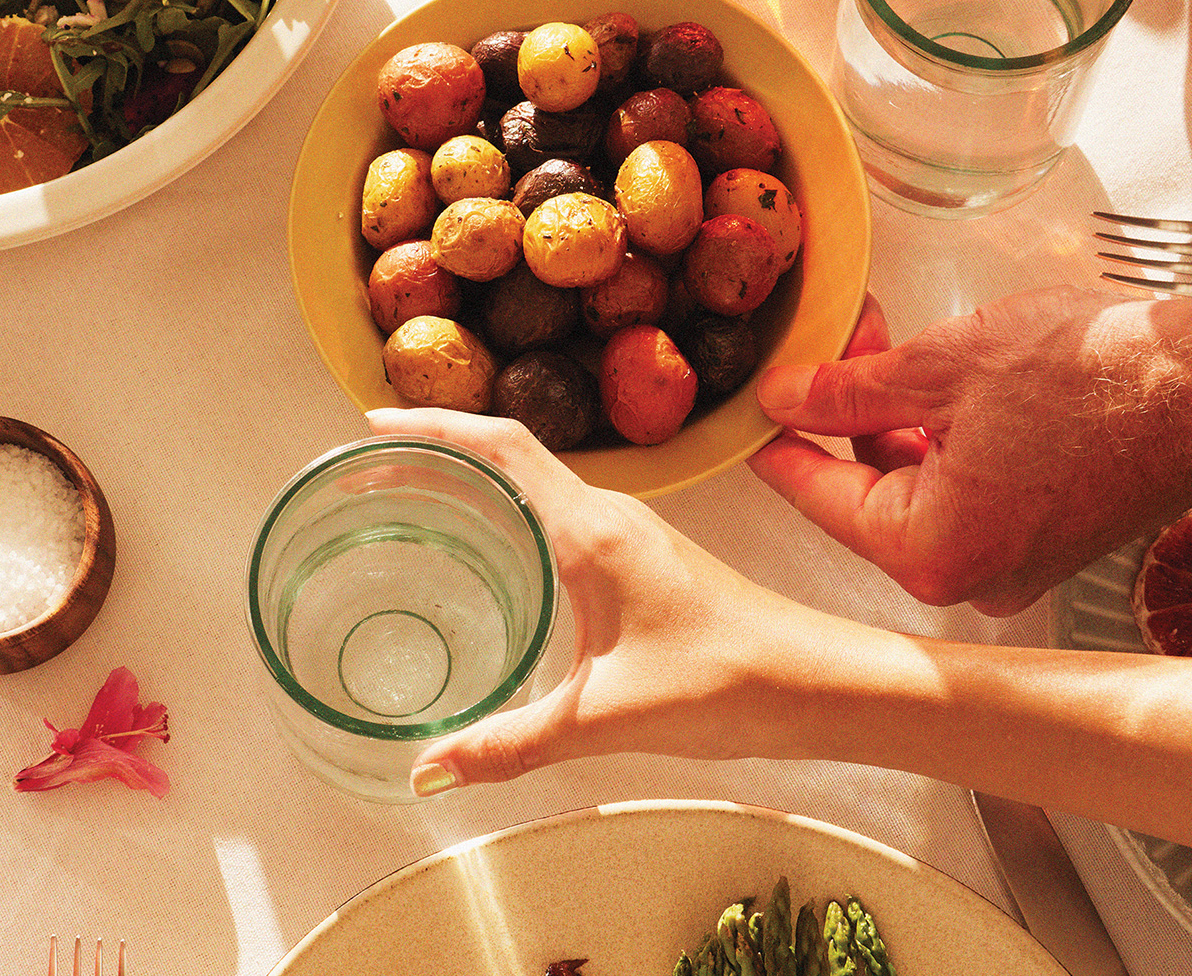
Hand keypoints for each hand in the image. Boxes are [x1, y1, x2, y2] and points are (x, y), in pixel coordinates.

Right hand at [366, 407, 838, 794]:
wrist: (820, 686)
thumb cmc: (727, 683)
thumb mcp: (602, 719)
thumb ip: (508, 744)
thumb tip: (428, 772)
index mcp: (594, 529)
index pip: (499, 444)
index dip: (431, 423)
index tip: (373, 420)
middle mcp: (611, 515)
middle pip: (509, 454)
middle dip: (435, 451)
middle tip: (371, 473)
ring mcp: (631, 536)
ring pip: (537, 485)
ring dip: (473, 482)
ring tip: (413, 502)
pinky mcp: (644, 562)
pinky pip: (560, 516)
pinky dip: (510, 515)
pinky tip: (491, 556)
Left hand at [748, 286, 1191, 614]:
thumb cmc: (1101, 377)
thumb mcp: (940, 366)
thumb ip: (846, 390)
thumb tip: (783, 397)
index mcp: (930, 553)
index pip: (814, 495)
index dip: (773, 439)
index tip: (744, 409)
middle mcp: (968, 577)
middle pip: (864, 489)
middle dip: (842, 410)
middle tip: (829, 341)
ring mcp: (1009, 563)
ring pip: (914, 482)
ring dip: (891, 413)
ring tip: (883, 338)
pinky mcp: (1041, 538)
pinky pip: (963, 487)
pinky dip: (941, 434)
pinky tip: (934, 374)